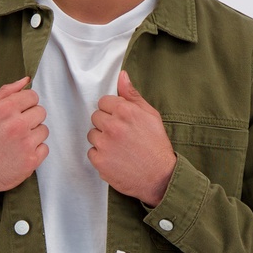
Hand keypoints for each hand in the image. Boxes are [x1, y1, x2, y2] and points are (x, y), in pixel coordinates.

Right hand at [0, 77, 48, 194]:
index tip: (19, 112)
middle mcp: (16, 125)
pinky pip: (45, 148)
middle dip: (31, 118)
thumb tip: (26, 80)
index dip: (26, 104)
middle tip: (17, 128)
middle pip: (41, 112)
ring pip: (44, 130)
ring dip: (34, 135)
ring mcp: (25, 143)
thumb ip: (7, 92)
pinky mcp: (31, 160)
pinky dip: (35, 151)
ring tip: (18, 142)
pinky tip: (21, 153)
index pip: (33, 96)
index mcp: (5, 109)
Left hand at [87, 70, 175, 204]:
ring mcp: (104, 145)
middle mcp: (112, 126)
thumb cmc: (157, 145)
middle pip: (95, 117)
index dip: (112, 111)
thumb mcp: (150, 115)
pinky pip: (91, 152)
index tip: (121, 120)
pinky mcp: (100, 162)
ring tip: (119, 147)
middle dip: (106, 124)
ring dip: (102, 140)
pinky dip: (101, 156)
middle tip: (121, 135)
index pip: (103, 102)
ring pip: (92, 135)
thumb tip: (122, 76)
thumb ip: (133, 95)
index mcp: (125, 111)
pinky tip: (115, 158)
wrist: (160, 177)